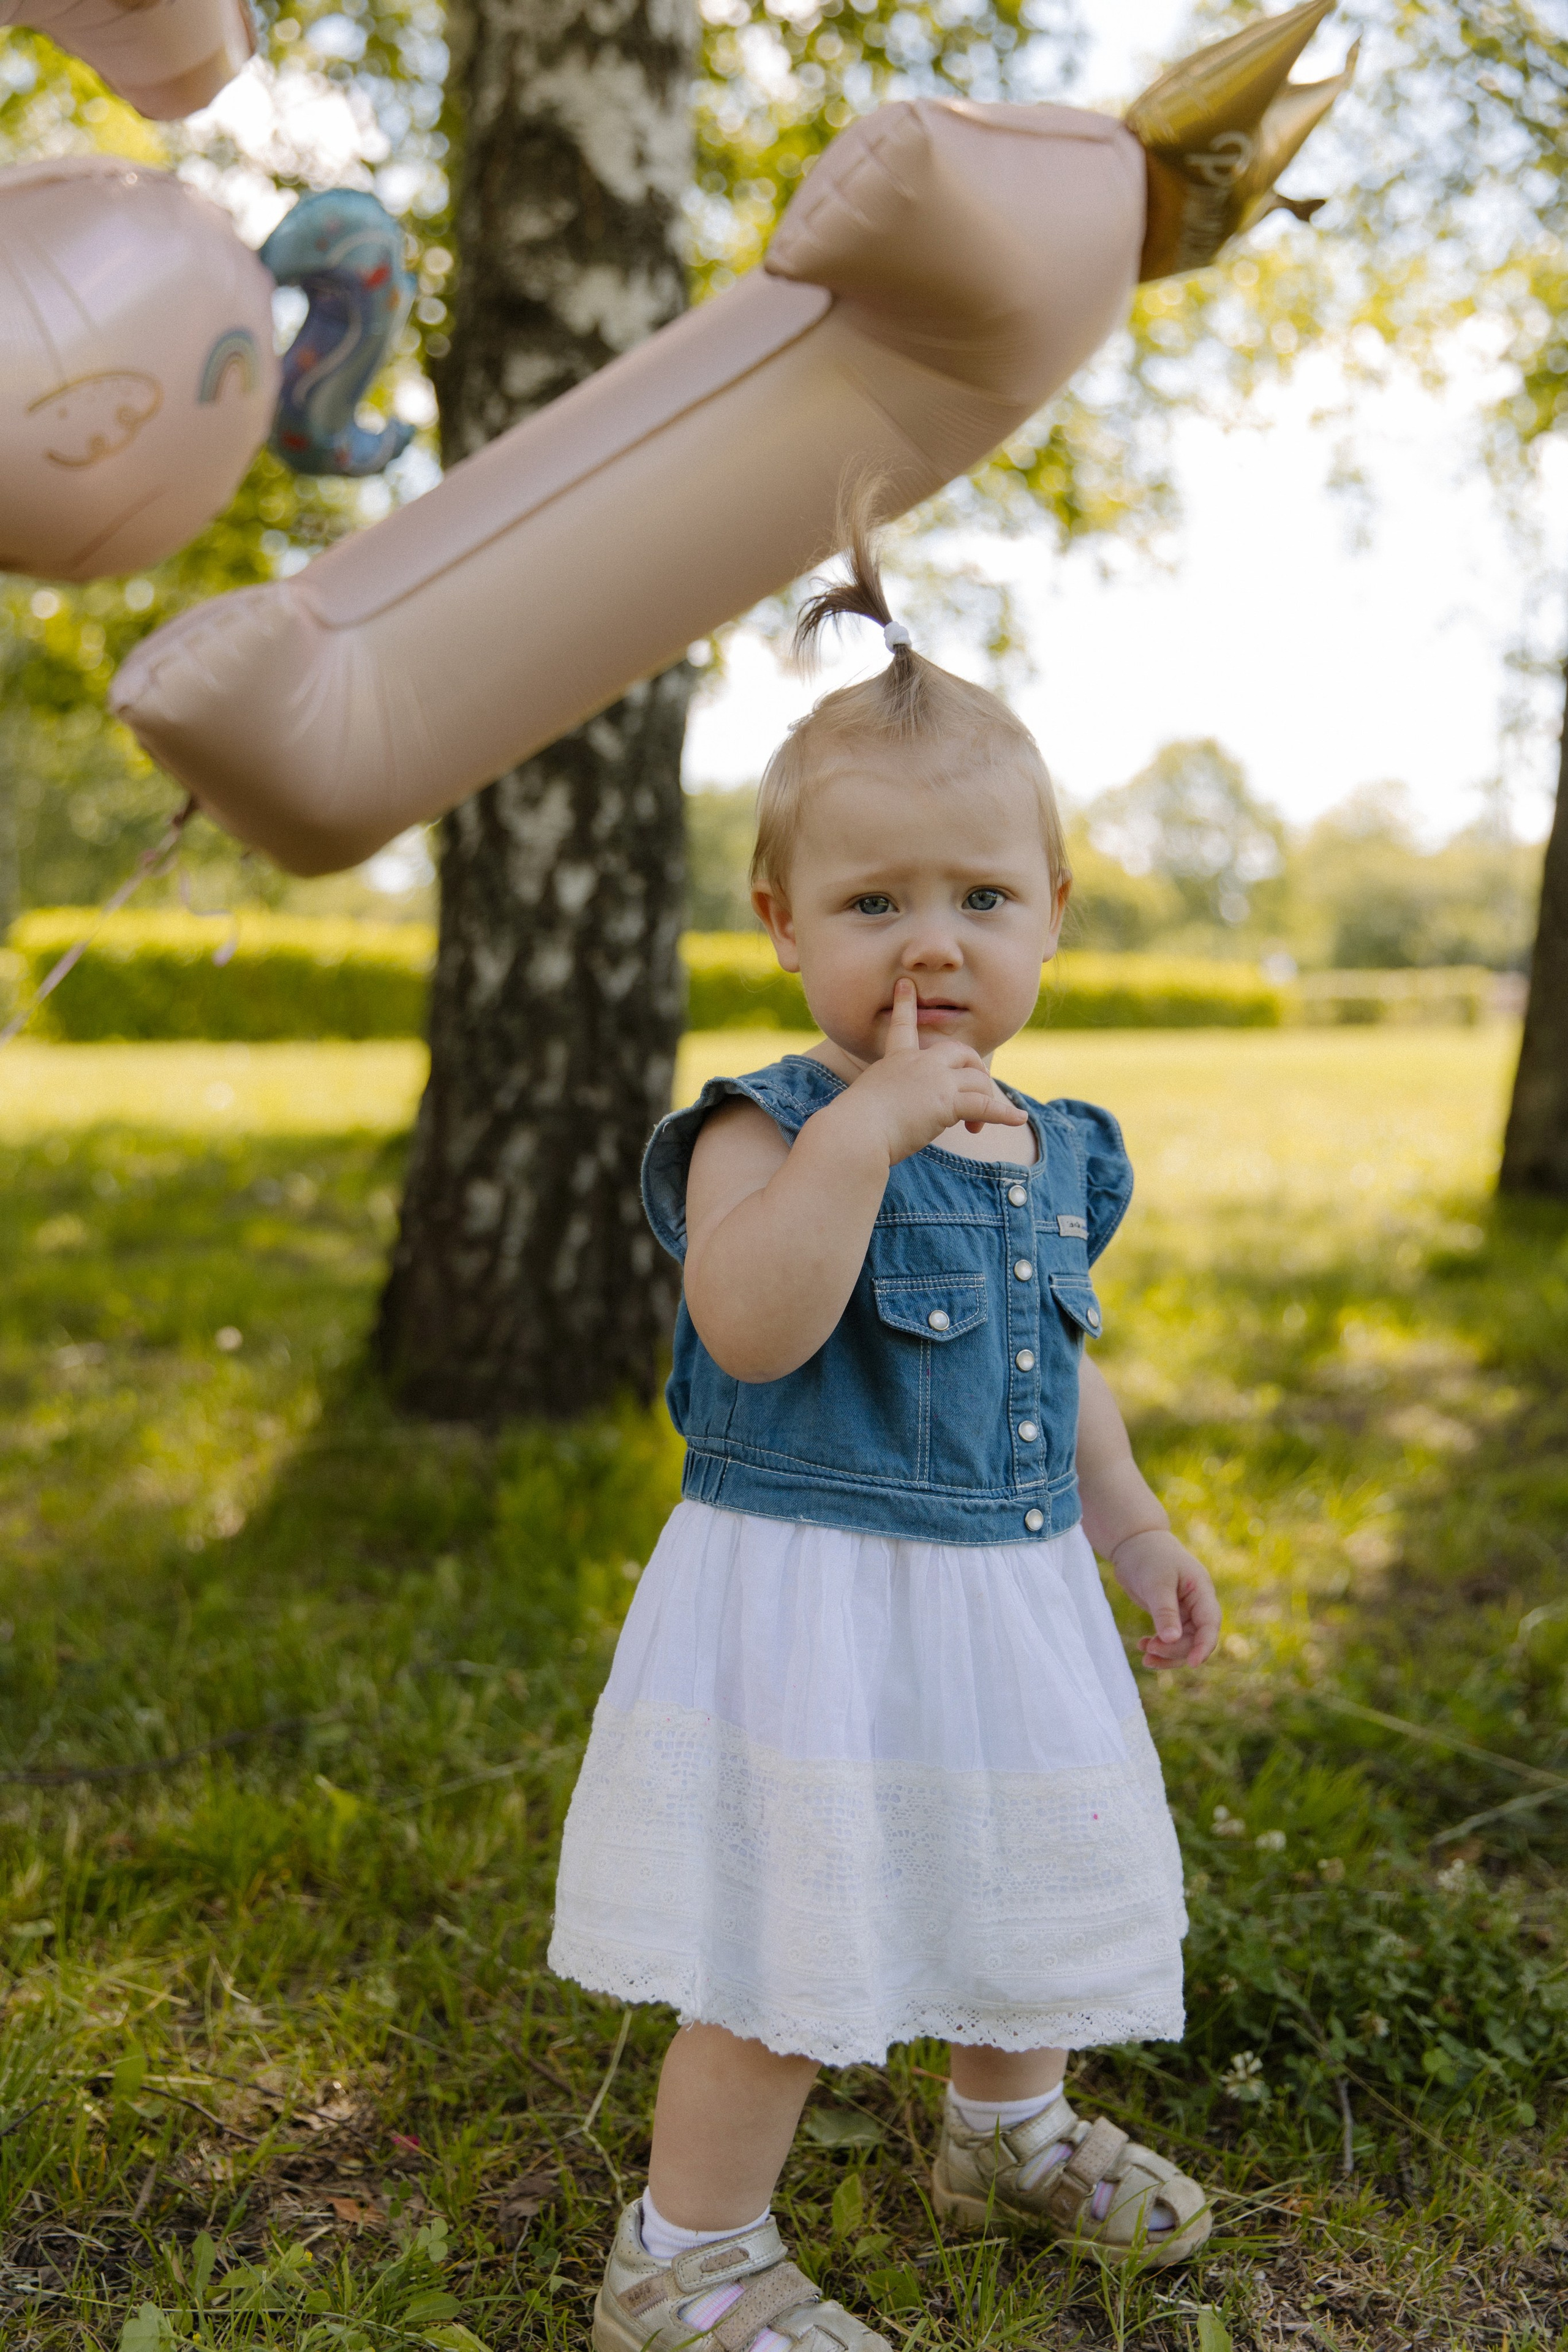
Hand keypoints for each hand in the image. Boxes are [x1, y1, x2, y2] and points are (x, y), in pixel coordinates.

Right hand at [836, 978, 1027, 1166]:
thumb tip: (884, 1120)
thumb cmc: (852, 1124)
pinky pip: (985, 1106)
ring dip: (983, 1103)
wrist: (855, 1131)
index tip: (906, 984)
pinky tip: (1018, 1120)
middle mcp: (919, 1063)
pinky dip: (1004, 1115)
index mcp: (896, 1060)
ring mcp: (935, 1079)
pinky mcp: (948, 1102)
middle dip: (976, 1070)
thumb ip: (883, 1100)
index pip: (903, 1026)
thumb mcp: (865, 1102)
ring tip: (974, 1128)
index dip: (905, 1003)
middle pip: (962, 1052)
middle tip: (975, 1094)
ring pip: (978, 1081)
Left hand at [1110, 1530, 1220, 1669]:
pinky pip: (1170, 1639)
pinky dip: (1158, 1646)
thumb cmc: (1149, 1556)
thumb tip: (1171, 1639)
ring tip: (1145, 1655)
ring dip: (1166, 1653)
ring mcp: (1184, 1611)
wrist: (1134, 1543)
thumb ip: (1165, 1611)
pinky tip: (1142, 1646)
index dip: (1204, 1646)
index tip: (1192, 1663)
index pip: (1210, 1624)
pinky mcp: (1170, 1615)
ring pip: (1183, 1643)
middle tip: (1150, 1650)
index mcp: (1201, 1592)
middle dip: (1176, 1650)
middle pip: (1196, 1638)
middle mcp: (1197, 1604)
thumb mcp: (1156, 1582)